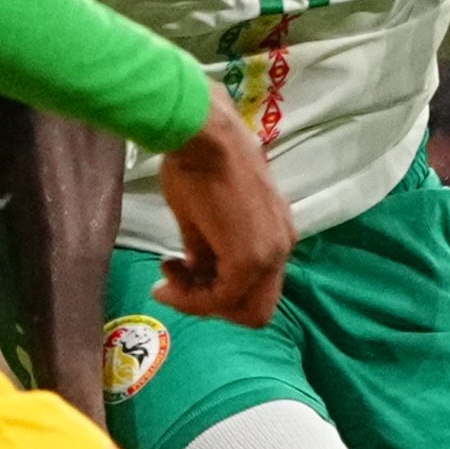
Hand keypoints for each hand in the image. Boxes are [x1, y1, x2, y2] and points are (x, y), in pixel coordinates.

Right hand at [149, 88, 289, 328]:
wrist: (203, 137)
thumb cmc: (200, 163)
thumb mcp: (204, 217)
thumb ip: (207, 251)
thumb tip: (196, 272)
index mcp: (277, 237)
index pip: (253, 289)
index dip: (214, 293)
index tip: (175, 275)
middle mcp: (281, 250)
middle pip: (254, 311)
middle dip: (210, 304)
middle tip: (177, 284)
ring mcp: (271, 254)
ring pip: (244, 307)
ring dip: (200, 300)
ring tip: (169, 272)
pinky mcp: (252, 257)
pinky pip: (226, 295)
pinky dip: (195, 295)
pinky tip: (168, 272)